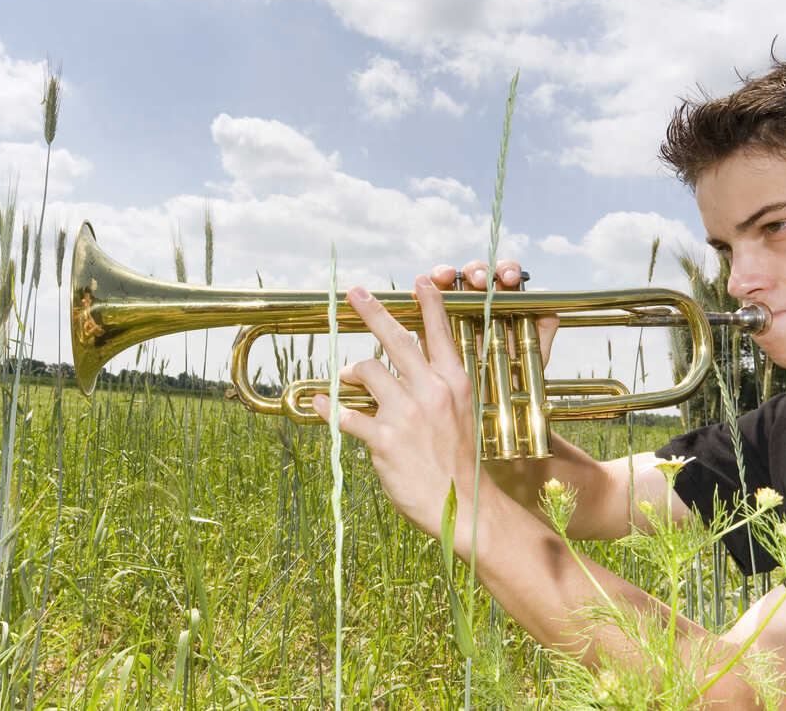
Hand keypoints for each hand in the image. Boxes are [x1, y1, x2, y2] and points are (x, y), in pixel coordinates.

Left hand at [311, 276, 485, 551]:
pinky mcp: (384, 440)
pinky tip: (320, 403)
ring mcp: (407, 414)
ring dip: (351, 372)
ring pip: (367, 371)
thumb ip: (436, 387)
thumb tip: (402, 367)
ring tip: (347, 378)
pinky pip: (346, 415)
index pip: (440, 333)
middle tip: (355, 293)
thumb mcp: (461, 414)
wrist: (465, 507)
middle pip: (396, 339)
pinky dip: (329, 408)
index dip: (429, 303)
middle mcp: (431, 391)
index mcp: (454, 383)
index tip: (421, 280)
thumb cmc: (459, 461)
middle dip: (373, 311)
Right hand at [428, 258, 558, 367]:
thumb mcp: (534, 353)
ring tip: (447, 276)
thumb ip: (542, 329)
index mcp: (505, 302)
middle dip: (478, 271)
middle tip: (480, 281)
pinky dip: (422, 292)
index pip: (504, 276)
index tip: (509, 279)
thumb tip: (549, 309)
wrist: (491, 405)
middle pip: (476, 273)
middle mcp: (480, 301)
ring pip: (449, 282)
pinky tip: (424, 289)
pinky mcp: (431, 323)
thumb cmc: (515, 376)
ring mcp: (455, 310)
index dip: (507, 271)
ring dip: (447, 273)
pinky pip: (423, 302)